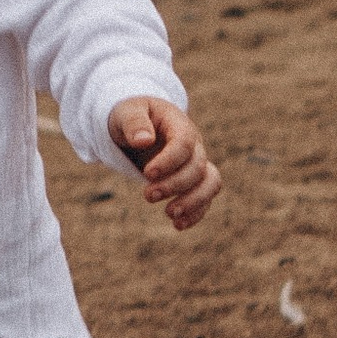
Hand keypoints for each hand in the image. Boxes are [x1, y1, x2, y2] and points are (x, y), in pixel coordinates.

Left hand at [108, 96, 220, 230]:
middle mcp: (194, 145)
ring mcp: (196, 164)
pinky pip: (205, 198)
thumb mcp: (126, 112)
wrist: (137, 125)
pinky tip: (178, 225)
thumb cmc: (131, 116)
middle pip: (196, 167)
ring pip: (210, 184)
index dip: (170, 161)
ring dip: (193, 202)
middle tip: (147, 195)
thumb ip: (134, 122)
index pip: (185, 143)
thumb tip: (144, 140)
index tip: (148, 174)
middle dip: (174, 185)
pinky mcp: (193, 181)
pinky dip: (195, 213)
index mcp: (179, 124)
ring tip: (169, 214)